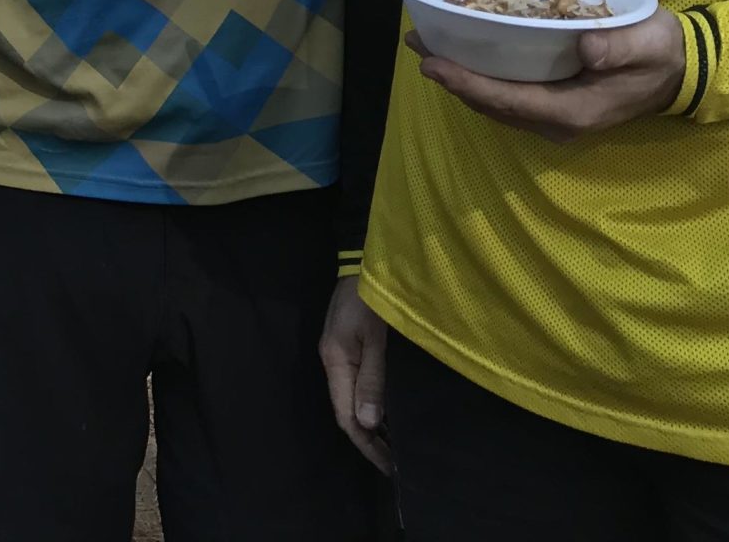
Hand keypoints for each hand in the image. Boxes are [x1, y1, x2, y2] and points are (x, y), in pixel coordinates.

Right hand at [318, 275, 390, 473]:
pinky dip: (372, 406)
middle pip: (346, 412)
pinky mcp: (348, 347)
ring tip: (396, 447)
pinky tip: (388, 414)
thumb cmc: (372, 298)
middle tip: (396, 464)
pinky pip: (356, 387)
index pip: (346, 416)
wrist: (362, 261)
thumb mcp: (376, 338)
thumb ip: (373, 379)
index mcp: (336, 362)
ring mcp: (338, 355)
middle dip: (370, 441)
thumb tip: (370, 423)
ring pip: (351, 401)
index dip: (367, 443)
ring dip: (372, 425)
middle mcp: (332, 363)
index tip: (390, 466)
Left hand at [410, 7, 685, 141]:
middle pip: (492, 104)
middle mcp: (556, 121)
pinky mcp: (554, 103)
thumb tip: (584, 46)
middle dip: (453, 78)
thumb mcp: (649, 44)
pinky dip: (482, 78)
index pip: (508, 100)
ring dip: (462, 79)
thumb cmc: (661, 54)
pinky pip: (508, 95)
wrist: (680, 71)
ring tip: (428, 47)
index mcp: (573, 111)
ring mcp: (554, 116)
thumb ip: (618, 47)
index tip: (432, 64)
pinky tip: (465, 54)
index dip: (467, 83)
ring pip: (496, 102)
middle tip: (417, 44)